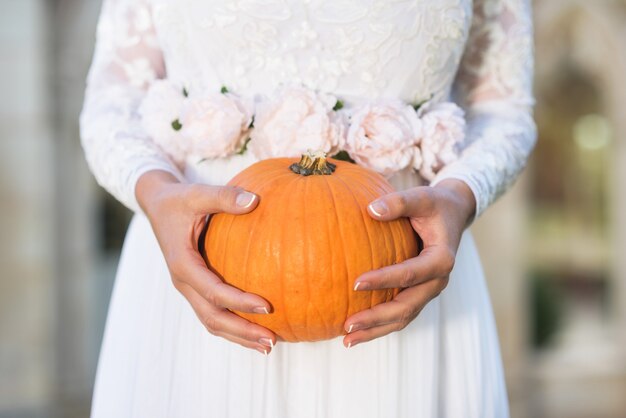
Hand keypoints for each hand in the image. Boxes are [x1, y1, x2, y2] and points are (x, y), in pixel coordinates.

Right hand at [136, 170, 275, 354]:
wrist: (157, 205)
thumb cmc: (178, 199)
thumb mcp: (197, 193)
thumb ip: (224, 197)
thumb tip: (255, 200)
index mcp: (182, 264)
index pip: (213, 291)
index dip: (239, 301)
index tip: (267, 307)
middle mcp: (184, 281)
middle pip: (212, 317)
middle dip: (242, 332)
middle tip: (272, 340)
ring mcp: (188, 287)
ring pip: (211, 321)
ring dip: (239, 336)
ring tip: (268, 345)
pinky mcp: (194, 287)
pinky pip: (213, 312)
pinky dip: (234, 325)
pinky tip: (257, 328)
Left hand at [343, 179, 475, 347]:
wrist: (453, 214)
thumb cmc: (434, 204)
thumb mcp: (421, 197)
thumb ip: (399, 202)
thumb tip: (371, 209)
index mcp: (441, 259)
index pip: (410, 274)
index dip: (384, 280)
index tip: (355, 283)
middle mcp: (437, 281)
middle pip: (407, 307)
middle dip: (377, 318)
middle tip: (347, 325)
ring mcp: (429, 291)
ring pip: (403, 318)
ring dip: (376, 330)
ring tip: (347, 340)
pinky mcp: (419, 294)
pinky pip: (400, 314)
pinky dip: (379, 325)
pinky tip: (355, 331)